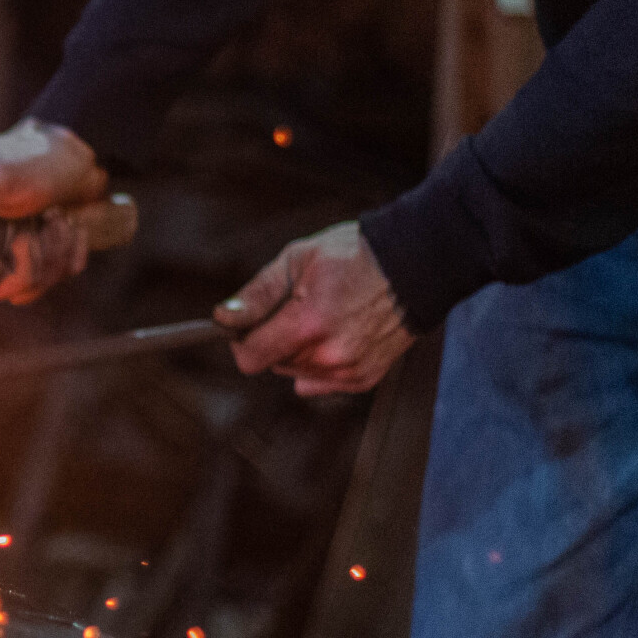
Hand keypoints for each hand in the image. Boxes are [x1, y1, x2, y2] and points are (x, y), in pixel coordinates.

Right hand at [0, 120, 109, 303]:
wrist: (77, 155)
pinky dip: (70, 252)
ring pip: (26, 289)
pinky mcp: (41, 261)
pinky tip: (71, 225)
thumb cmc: (31, 159)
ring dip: (52, 251)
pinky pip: (55, 280)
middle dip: (25, 261)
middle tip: (37, 224)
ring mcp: (8, 257)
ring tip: (58, 216)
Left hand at [216, 221, 411, 395]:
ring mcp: (349, 371)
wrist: (415, 264)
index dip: (242, 340)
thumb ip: (257, 294)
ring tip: (324, 316)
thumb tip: (223, 319)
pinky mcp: (364, 379)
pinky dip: (321, 364)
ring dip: (298, 351)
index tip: (249, 324)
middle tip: (299, 307)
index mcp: (307, 325)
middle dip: (275, 339)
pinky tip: (337, 334)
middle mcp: (328, 356)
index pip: (250, 358)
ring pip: (296, 373)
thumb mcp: (297, 260)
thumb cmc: (354, 255)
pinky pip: (321, 382)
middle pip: (273, 364)